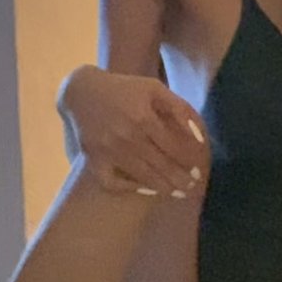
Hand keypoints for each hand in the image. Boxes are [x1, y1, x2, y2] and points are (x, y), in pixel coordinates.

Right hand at [58, 66, 208, 195]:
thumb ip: (179, 109)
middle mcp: (126, 137)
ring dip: (163, 187)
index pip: (174, 146)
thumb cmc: (124, 89)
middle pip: (161, 164)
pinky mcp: (93, 160)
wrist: (82, 91)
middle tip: (192, 187)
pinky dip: (127, 188)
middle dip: (180, 178)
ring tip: (177, 193)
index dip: (189, 159)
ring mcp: (108, 151)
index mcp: (143, 117)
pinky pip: (111, 182)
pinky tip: (143, 189)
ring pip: (142, 176)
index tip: (200, 168)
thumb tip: (197, 136)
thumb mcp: (155, 88)